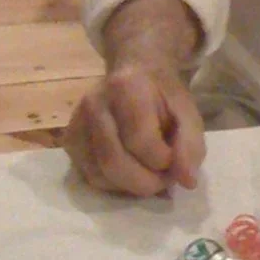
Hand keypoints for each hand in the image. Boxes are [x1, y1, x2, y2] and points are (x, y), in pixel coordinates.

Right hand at [64, 62, 204, 196]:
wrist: (134, 73)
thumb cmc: (161, 93)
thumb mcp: (186, 110)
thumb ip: (190, 144)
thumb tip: (187, 182)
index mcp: (125, 86)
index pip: (139, 138)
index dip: (162, 159)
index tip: (175, 159)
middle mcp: (93, 103)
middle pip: (113, 162)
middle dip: (145, 182)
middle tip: (164, 181)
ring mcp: (76, 123)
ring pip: (99, 175)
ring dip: (130, 187)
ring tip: (151, 175)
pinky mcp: (69, 141)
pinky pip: (90, 178)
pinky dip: (115, 184)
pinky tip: (131, 171)